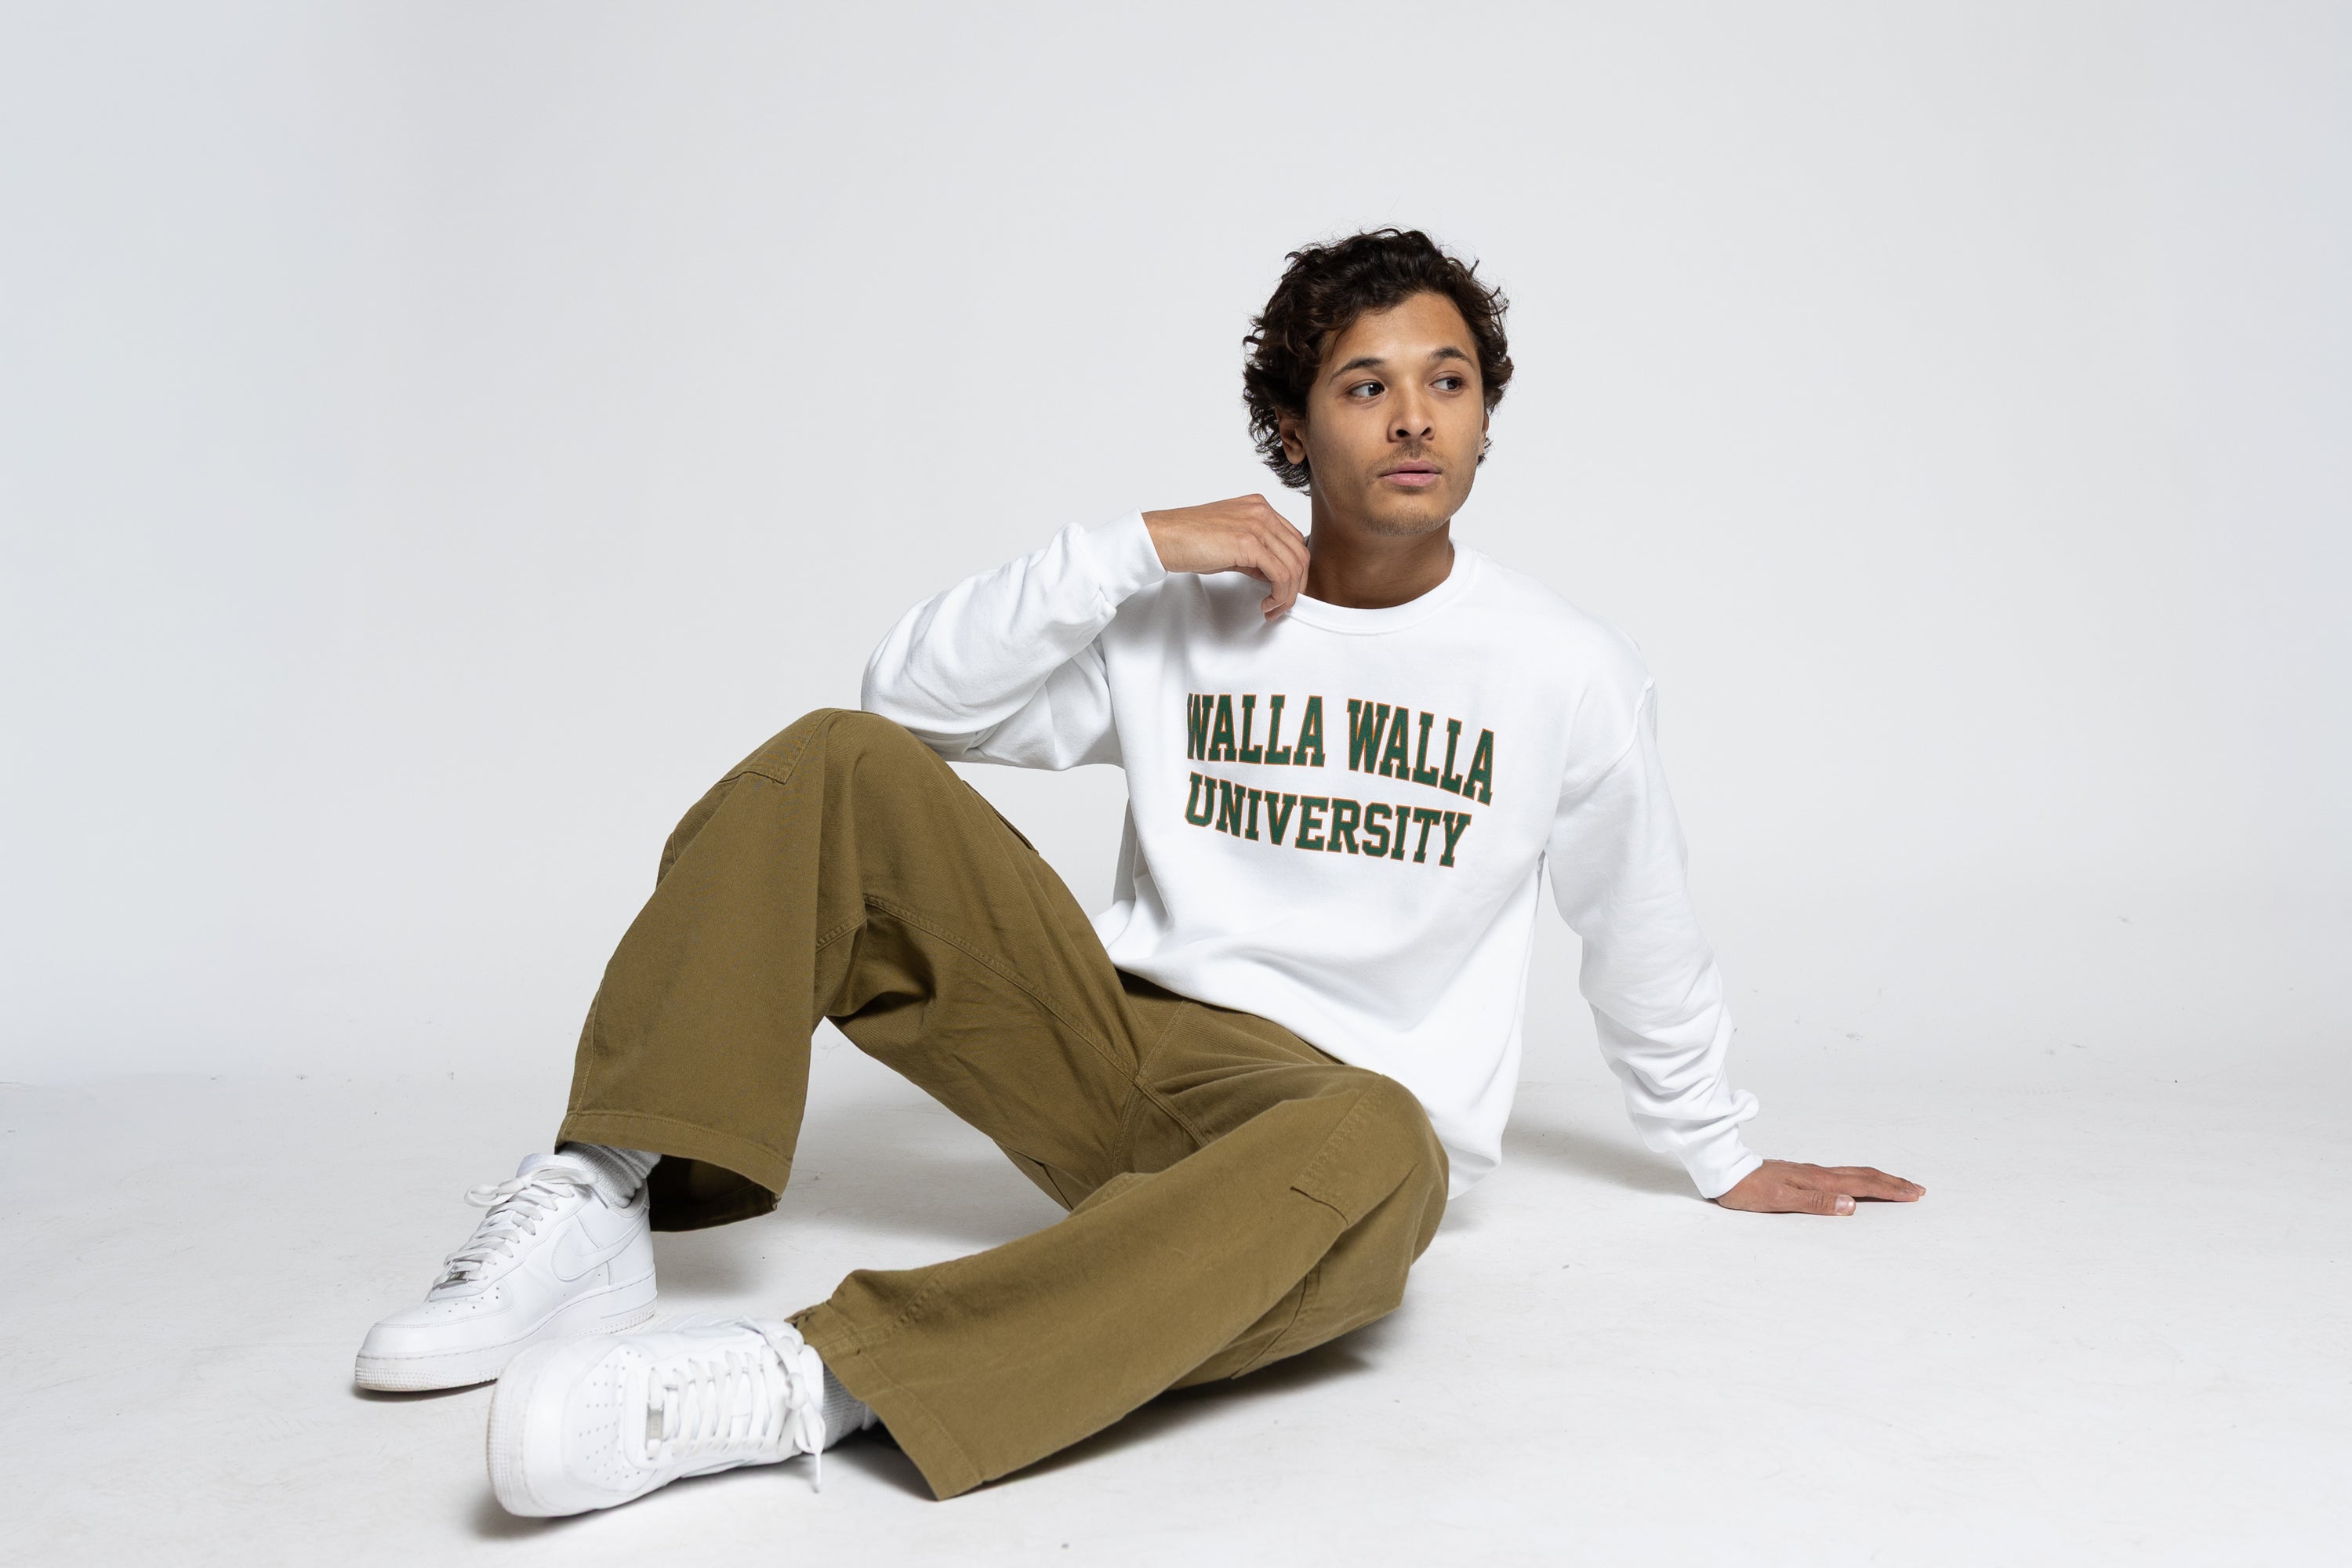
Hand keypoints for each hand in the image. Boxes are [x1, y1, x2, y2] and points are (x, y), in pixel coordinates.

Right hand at [1142, 495, 1310, 619]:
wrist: (1163, 537)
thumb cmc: (1188, 540)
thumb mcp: (1231, 542)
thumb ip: (1256, 552)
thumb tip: (1273, 575)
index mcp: (1259, 507)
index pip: (1294, 540)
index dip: (1296, 570)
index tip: (1285, 591)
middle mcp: (1262, 511)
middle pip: (1300, 553)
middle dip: (1297, 585)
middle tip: (1284, 605)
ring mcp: (1257, 525)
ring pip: (1294, 565)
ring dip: (1288, 595)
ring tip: (1273, 609)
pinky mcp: (1249, 543)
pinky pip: (1280, 574)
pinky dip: (1279, 595)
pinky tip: (1266, 604)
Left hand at [1716, 1159, 1923, 1215]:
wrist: (1724, 1172)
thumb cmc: (1748, 1190)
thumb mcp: (1780, 1201)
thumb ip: (1816, 1202)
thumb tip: (1851, 1205)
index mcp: (1817, 1179)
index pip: (1862, 1184)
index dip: (1890, 1190)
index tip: (1914, 1195)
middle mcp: (1818, 1173)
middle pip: (1864, 1175)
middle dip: (1892, 1183)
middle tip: (1918, 1190)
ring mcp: (1811, 1173)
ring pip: (1853, 1174)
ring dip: (1879, 1180)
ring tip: (1897, 1186)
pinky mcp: (1802, 1175)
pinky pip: (1841, 1176)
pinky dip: (1860, 1180)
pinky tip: (1859, 1186)